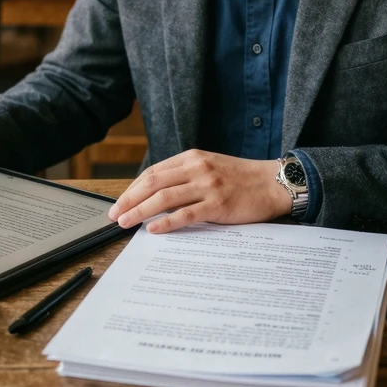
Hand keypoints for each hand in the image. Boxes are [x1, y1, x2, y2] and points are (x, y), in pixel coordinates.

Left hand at [107, 150, 291, 233]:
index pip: (153, 172)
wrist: (272, 183)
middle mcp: (197, 168)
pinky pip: (186, 214)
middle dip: (129, 199)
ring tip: (126, 222)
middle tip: (114, 215)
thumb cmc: (241, 178)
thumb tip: (157, 194)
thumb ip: (186, 175)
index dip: (133, 188)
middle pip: (153, 183)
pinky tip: (153, 229)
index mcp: (192, 157)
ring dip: (140, 211)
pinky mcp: (218, 204)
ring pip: (164, 198)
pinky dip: (166, 222)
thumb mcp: (210, 166)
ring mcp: (207, 186)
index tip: (120, 202)